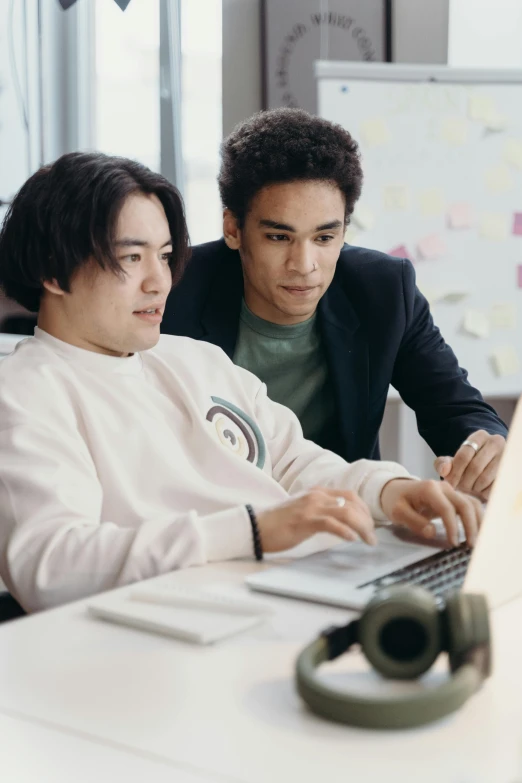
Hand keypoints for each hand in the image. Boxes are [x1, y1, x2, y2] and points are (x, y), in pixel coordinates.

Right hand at [255, 487, 376, 552]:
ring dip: (362, 527)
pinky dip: (344, 531)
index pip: (350, 495)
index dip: (364, 509)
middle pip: (352, 502)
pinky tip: (351, 539)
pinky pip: (331, 523)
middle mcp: (316, 496)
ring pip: (346, 512)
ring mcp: (310, 507)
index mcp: (317, 493)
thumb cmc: (279, 524)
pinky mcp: (304, 520)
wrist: (256, 527)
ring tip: (368, 540)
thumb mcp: (305, 512)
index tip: (370, 524)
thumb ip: (322, 511)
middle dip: (367, 520)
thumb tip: (343, 522)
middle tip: (372, 537)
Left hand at [380, 478, 482, 546]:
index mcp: (429, 489)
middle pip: (465, 504)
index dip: (453, 527)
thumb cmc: (396, 500)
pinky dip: (477, 518)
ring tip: (478, 541)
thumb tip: (432, 533)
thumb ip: (414, 522)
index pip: (447, 508)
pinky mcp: (454, 497)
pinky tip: (478, 532)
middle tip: (471, 546)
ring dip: (478, 522)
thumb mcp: (397, 512)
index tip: (454, 544)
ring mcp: (451, 490)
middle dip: (471, 526)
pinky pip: (471, 505)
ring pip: (472, 503)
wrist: (396, 489)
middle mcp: (443, 487)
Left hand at [434, 430, 505, 500]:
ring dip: (473, 488)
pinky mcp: (509, 472)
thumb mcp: (452, 461)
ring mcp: (505, 457)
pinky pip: (493, 487)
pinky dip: (483, 492)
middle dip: (463, 482)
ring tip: (468, 489)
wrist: (487, 467)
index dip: (454, 472)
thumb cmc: (467, 464)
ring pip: (484, 479)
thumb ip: (443, 463)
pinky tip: (479, 490)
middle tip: (458, 488)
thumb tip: (444, 470)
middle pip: (475, 468)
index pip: (464, 455)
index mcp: (479, 436)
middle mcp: (495, 442)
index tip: (449, 483)